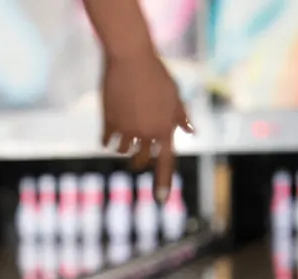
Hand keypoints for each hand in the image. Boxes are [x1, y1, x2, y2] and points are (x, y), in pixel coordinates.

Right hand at [100, 51, 193, 200]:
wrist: (130, 57)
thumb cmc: (156, 73)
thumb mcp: (174, 94)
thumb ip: (180, 116)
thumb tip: (191, 132)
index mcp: (166, 128)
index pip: (166, 162)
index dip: (164, 182)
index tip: (162, 201)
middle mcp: (147, 133)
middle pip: (141, 161)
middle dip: (138, 160)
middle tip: (136, 154)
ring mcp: (127, 129)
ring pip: (122, 151)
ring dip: (122, 145)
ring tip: (123, 128)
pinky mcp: (109, 123)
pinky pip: (106, 141)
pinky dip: (107, 138)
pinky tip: (109, 127)